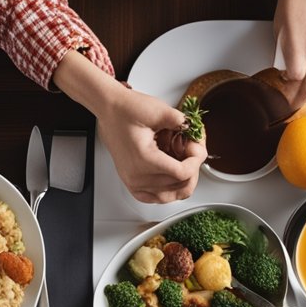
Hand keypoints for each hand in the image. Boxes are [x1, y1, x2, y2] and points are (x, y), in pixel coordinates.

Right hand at [96, 86, 206, 202]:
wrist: (108, 110)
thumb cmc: (126, 109)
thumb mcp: (158, 110)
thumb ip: (180, 121)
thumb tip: (194, 131)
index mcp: (143, 160)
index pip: (182, 173)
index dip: (196, 160)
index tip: (197, 147)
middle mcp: (137, 176)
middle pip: (180, 185)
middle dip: (193, 167)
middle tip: (191, 149)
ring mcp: (134, 182)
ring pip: (171, 195)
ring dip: (183, 179)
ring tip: (183, 160)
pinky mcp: (132, 183)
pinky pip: (157, 197)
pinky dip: (170, 189)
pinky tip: (173, 175)